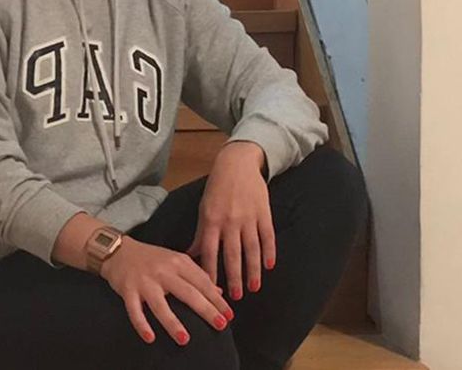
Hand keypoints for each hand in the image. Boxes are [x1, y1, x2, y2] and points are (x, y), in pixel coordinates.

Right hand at [99, 236, 234, 345]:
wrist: (118, 250)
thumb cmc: (151, 258)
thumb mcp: (176, 261)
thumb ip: (196, 275)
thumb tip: (218, 292)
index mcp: (177, 262)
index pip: (202, 281)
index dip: (216, 299)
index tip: (229, 314)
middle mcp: (163, 271)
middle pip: (187, 293)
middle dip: (206, 310)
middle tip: (220, 325)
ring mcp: (144, 281)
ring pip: (160, 305)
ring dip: (173, 323)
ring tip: (185, 339)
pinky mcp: (127, 290)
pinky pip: (134, 310)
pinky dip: (142, 324)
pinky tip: (150, 338)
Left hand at [186, 141, 275, 300]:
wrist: (237, 163)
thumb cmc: (216, 188)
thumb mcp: (204, 208)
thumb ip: (201, 234)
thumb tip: (192, 256)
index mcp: (211, 220)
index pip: (210, 252)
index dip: (211, 272)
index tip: (210, 290)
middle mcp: (230, 221)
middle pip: (232, 255)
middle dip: (234, 277)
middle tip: (235, 297)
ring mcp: (248, 217)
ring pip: (252, 249)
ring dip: (252, 271)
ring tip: (253, 288)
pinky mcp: (264, 213)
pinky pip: (268, 236)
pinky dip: (269, 252)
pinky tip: (269, 266)